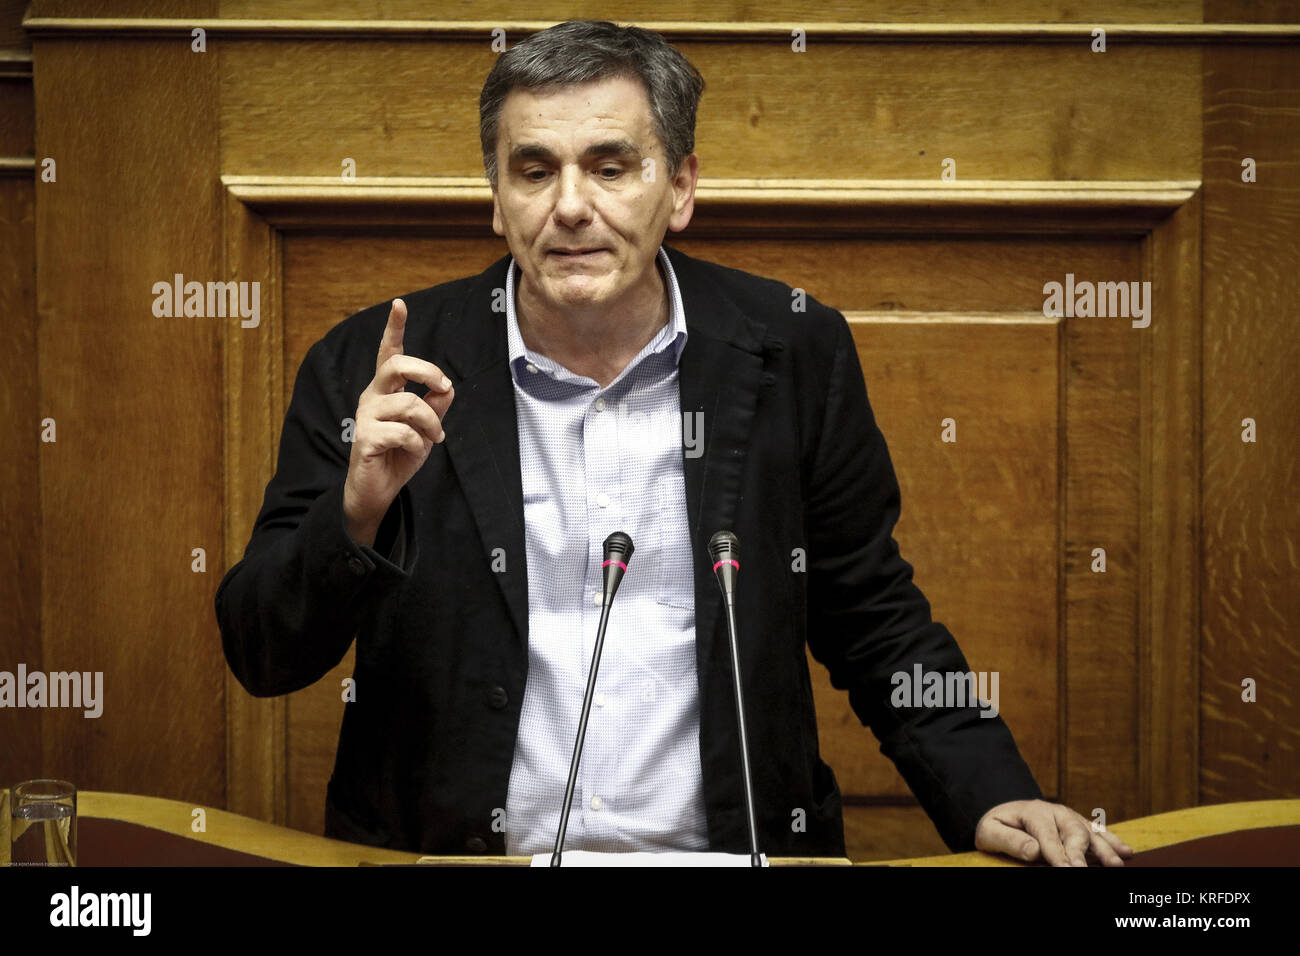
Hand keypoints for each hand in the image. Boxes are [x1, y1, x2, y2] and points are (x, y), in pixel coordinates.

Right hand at [342, 297, 453, 545]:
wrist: (378, 491)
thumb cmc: (400, 455)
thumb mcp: (426, 428)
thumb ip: (435, 405)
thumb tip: (447, 386)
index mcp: (385, 390)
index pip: (388, 353)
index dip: (394, 328)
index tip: (400, 304)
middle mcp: (372, 397)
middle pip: (397, 365)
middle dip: (428, 372)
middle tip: (444, 388)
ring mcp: (365, 416)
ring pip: (409, 403)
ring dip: (431, 423)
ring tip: (434, 438)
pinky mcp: (364, 438)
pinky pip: (403, 432)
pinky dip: (418, 443)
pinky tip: (415, 452)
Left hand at [974, 799, 1134, 866]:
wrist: (1006, 810)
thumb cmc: (998, 825)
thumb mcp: (991, 831)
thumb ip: (1010, 840)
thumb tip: (1034, 851)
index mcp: (1033, 813)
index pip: (1047, 836)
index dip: (1058, 855)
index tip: (1068, 870)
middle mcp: (1056, 812)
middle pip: (1072, 832)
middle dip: (1080, 853)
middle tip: (1083, 870)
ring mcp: (1070, 817)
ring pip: (1090, 831)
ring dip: (1105, 848)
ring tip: (1116, 865)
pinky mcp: (1079, 823)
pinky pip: (1098, 831)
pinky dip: (1112, 841)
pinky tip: (1126, 852)